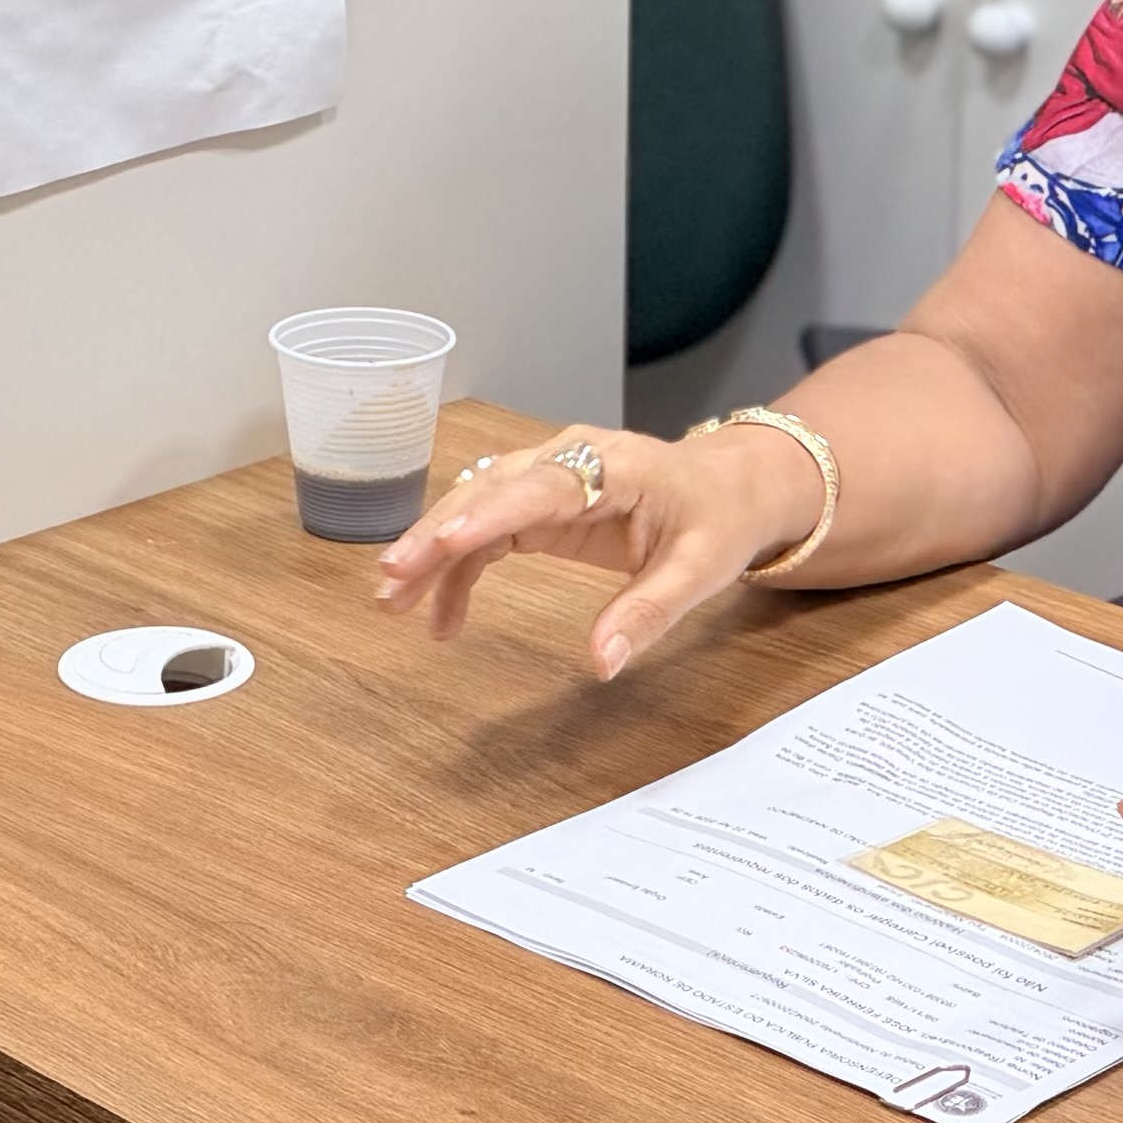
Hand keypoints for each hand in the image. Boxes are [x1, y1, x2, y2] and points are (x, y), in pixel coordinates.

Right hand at [374, 424, 815, 682]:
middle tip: (391, 582)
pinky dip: (459, 571)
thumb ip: (649, 613)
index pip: (536, 489)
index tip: (440, 545)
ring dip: (431, 553)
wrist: (731, 486)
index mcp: (611, 466)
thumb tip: (600, 663)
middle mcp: (568, 459)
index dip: (485, 516)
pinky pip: (487, 532)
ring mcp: (548, 477)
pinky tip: (441, 617)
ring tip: (392, 604)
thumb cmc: (718, 518)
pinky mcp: (540, 503)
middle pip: (487, 492)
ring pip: (474, 508)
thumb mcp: (700, 570)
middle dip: (435, 537)